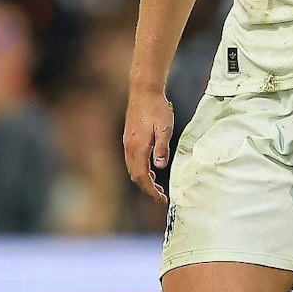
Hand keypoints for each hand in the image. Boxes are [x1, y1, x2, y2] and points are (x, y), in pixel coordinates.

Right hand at [123, 89, 173, 204]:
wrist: (144, 92)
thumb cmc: (156, 109)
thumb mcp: (164, 128)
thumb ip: (161, 148)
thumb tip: (159, 167)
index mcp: (138, 147)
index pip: (142, 176)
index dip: (151, 191)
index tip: (162, 200)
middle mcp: (129, 148)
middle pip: (135, 176)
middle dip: (147, 189)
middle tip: (161, 198)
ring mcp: (127, 143)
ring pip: (133, 169)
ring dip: (144, 181)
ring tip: (158, 188)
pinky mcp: (129, 139)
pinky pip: (132, 161)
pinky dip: (141, 171)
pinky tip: (152, 170)